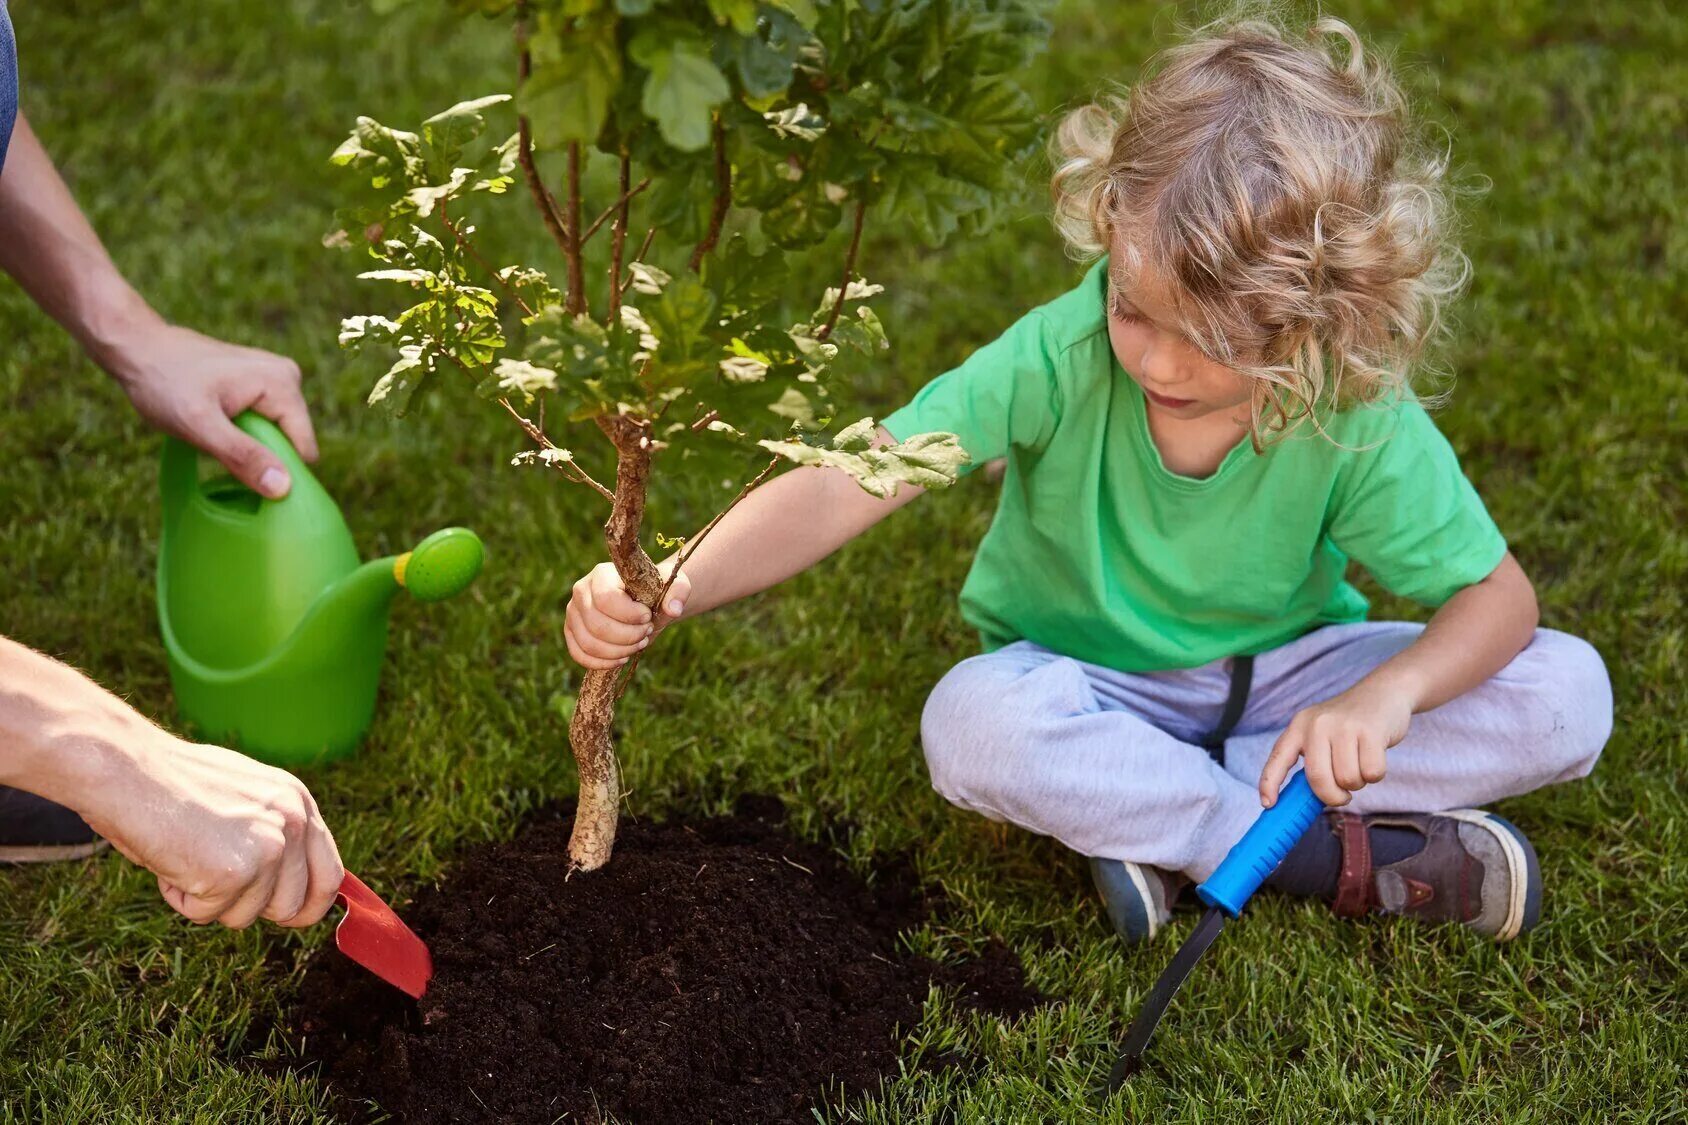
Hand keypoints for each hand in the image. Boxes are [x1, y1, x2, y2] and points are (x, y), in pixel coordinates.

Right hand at [78, 730, 343, 928]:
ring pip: (245, 916)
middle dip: (252, 908)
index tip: (290, 917)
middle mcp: (293, 823)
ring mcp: (268, 848)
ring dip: (209, 900)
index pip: (329, 874)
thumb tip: (285, 884)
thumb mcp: (242, 797)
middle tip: (213, 882)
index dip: (309, 904)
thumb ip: (270, 832)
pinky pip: (206, 914)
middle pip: (293, 907)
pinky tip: (169, 858)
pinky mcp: (235, 872)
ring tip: (185, 854)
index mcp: (297, 802)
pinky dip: (179, 898)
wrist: (127, 769)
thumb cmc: (171, 783)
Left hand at [102, 320, 317, 498]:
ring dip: (249, 445)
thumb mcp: (199, 425)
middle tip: (218, 448)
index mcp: (283, 384)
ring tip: (214, 432)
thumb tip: (283, 488)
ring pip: (277, 435)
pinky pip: (265, 422)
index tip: (239, 474)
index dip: (277, 472)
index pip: (303, 449)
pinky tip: (217, 424)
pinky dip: (244, 433)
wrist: (138, 346)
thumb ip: (243, 456)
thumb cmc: (163, 382)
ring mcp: (276, 377)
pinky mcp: (263, 382)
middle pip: (291, 442)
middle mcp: (289, 376)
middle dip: (260, 456)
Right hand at [564, 561, 690, 669]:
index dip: (629, 615)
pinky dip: (602, 663)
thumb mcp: (673, 586)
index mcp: (602, 574)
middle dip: (628, 636)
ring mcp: (573, 612)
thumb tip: (674, 609)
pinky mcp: (571, 632)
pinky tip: (622, 659)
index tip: (647, 617)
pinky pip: (579, 654)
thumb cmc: (657, 592)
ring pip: (589, 643)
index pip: (606, 599)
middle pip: (597, 625)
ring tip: (638, 644)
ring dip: (619, 651)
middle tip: (646, 633)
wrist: (644, 603)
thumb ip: (678, 593)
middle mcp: (581, 590)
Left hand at [1258, 680, 1412, 807]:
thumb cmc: (1351, 725)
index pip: (1278, 757)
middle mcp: (1317, 724)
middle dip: (1332, 796)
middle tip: (1343, 795)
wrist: (1384, 693)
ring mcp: (1343, 726)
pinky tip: (1375, 756)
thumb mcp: (1322, 733)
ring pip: (1347, 780)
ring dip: (1358, 783)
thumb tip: (1304, 802)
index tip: (1268, 804)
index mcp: (1299, 726)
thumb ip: (1312, 761)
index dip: (1269, 783)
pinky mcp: (1370, 730)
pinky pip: (1372, 773)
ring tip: (1360, 764)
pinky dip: (1376, 775)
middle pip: (1318, 779)